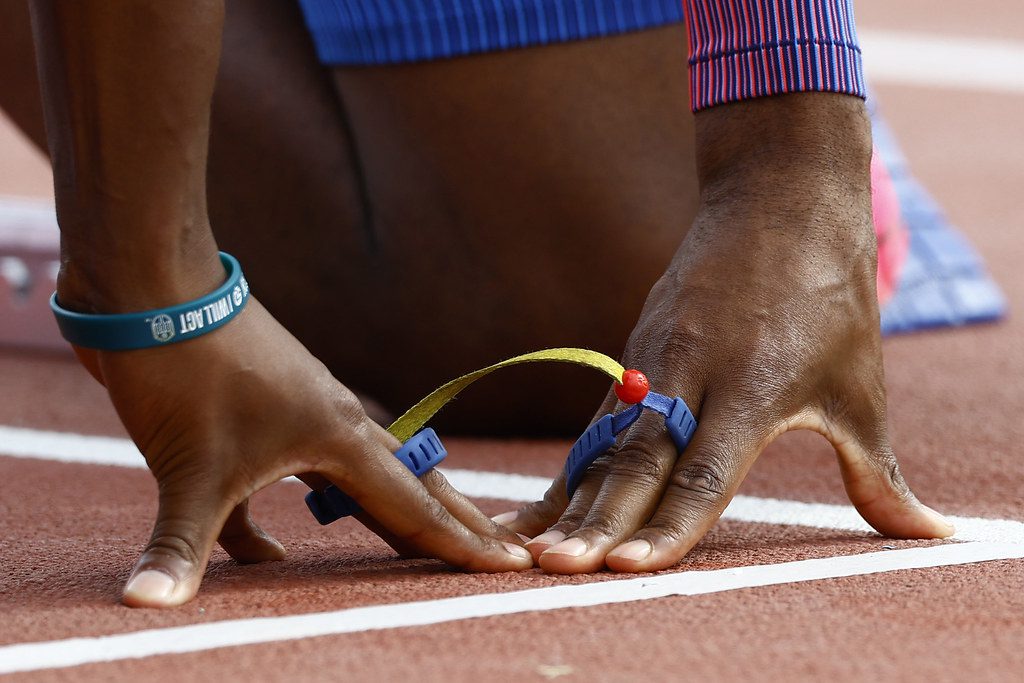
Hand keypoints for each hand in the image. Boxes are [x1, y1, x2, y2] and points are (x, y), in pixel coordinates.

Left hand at [73, 297, 531, 606]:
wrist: (154, 291)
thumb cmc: (184, 372)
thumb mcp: (187, 469)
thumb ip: (181, 544)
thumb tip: (148, 604)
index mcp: (338, 437)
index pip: (414, 506)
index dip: (461, 544)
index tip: (510, 565)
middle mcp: (338, 421)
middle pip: (415, 482)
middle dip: (459, 521)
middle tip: (503, 549)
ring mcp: (310, 407)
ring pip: (373, 469)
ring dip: (405, 505)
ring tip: (429, 537)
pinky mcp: (278, 402)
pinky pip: (323, 463)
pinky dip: (332, 500)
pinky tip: (289, 539)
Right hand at [498, 94, 954, 571]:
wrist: (778, 196)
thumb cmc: (829, 297)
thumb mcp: (860, 387)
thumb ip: (878, 474)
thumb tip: (935, 539)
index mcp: (754, 384)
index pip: (705, 472)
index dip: (668, 524)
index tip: (631, 568)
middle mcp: (692, 372)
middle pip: (637, 463)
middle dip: (595, 523)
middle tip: (557, 570)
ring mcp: (654, 360)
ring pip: (604, 446)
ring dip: (566, 504)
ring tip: (528, 553)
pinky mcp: (634, 356)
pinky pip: (595, 426)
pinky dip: (567, 474)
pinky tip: (534, 512)